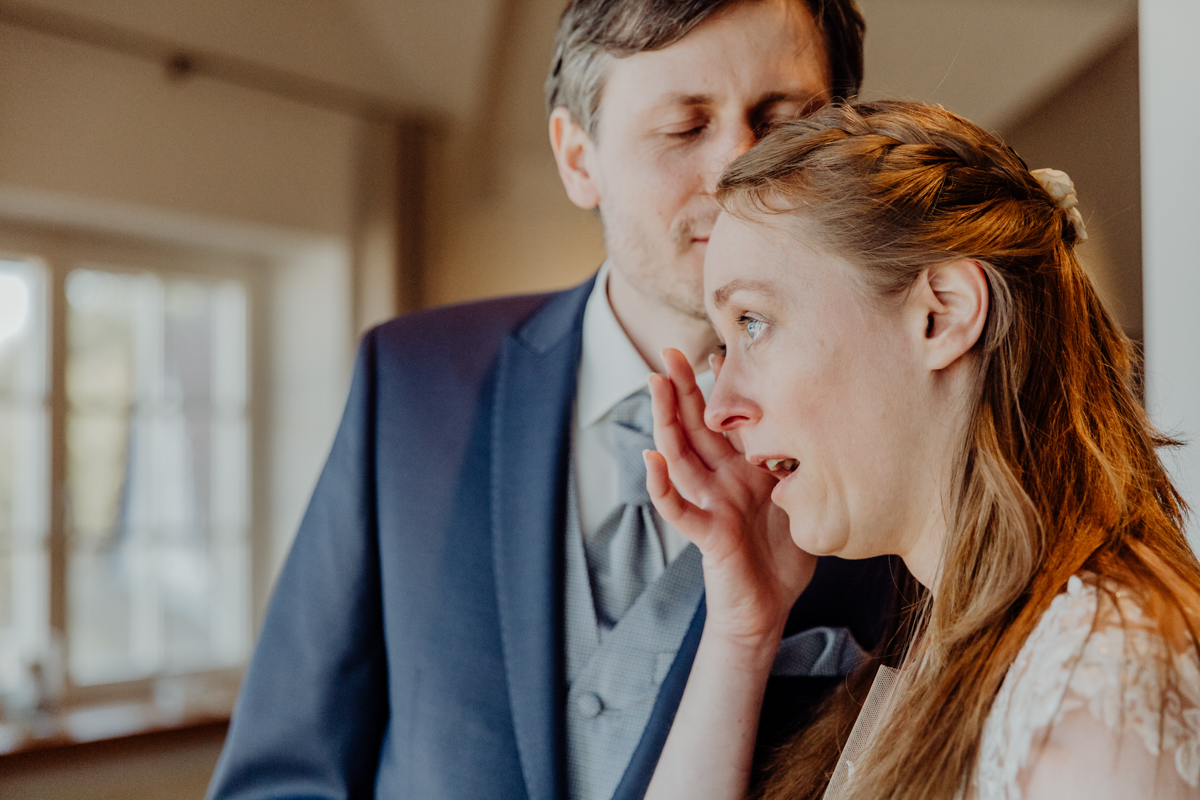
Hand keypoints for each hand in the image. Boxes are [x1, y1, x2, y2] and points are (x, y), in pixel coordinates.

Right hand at [645, 349, 816, 651]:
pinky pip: (678, 509)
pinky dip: (661, 486)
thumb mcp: (800, 501)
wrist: (768, 610)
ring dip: (665, 420)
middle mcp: (721, 482)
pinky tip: (650, 460)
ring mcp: (709, 505)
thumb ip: (800, 468)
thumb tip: (824, 426)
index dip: (719, 389)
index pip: (726, 421)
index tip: (719, 351)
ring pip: (680, 456)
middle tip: (670, 351)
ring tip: (654, 384)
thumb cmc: (782, 558)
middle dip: (681, 389)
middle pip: (694, 428)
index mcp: (743, 470)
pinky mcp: (706, 535)